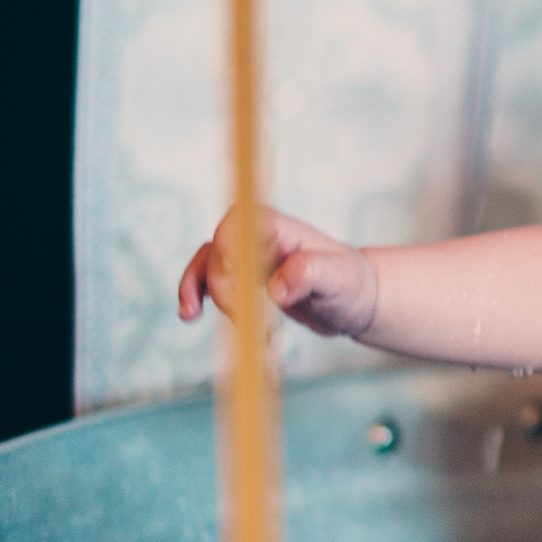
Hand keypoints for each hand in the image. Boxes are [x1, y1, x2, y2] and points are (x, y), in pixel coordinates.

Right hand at [176, 208, 376, 338]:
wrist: (352, 300)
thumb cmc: (350, 283)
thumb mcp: (340, 279)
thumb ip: (311, 274)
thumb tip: (275, 289)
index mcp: (282, 227)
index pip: (242, 222)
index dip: (229, 247)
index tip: (237, 281)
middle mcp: (259, 237)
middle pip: (221, 248)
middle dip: (224, 286)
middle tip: (248, 319)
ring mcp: (247, 257)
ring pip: (207, 262)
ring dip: (198, 288)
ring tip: (193, 315)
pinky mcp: (241, 278)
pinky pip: (207, 279)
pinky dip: (195, 294)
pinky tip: (189, 314)